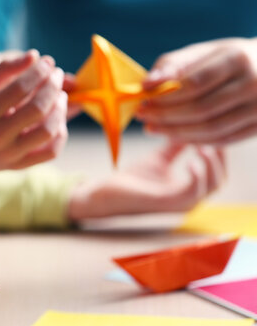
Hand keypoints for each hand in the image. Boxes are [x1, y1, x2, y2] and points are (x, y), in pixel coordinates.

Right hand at [0, 50, 68, 190]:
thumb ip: (4, 68)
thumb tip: (36, 56)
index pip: (19, 88)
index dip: (38, 72)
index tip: (47, 62)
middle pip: (36, 109)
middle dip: (53, 87)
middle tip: (57, 74)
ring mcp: (9, 154)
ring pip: (47, 132)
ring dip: (60, 109)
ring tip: (60, 95)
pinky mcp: (19, 165)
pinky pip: (51, 152)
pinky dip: (61, 133)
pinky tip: (57, 118)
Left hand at [67, 144, 225, 219]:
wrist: (105, 193)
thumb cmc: (132, 179)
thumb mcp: (159, 157)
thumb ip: (176, 144)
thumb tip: (189, 121)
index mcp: (188, 189)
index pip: (217, 172)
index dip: (220, 152)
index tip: (214, 129)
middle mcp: (187, 199)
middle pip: (220, 181)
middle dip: (221, 157)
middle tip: (213, 136)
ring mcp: (178, 203)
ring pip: (211, 187)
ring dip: (212, 164)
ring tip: (203, 146)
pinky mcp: (165, 203)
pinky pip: (191, 192)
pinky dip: (197, 176)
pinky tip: (191, 160)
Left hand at [137, 38, 256, 143]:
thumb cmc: (226, 59)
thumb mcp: (204, 52)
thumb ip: (173, 65)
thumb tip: (146, 84)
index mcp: (237, 58)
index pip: (194, 84)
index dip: (165, 97)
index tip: (142, 102)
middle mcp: (254, 83)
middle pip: (201, 109)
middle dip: (166, 116)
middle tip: (143, 118)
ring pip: (211, 129)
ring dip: (176, 132)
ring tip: (153, 129)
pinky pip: (223, 140)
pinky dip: (195, 140)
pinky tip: (175, 136)